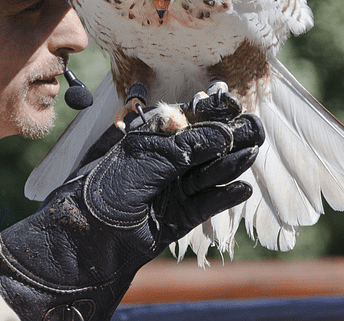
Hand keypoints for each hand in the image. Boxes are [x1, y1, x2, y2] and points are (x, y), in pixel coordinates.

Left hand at [0, 100, 263, 320]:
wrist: (89, 237)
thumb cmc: (109, 188)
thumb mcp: (150, 158)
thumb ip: (188, 145)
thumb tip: (223, 131)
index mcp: (155, 138)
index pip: (191, 119)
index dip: (213, 112)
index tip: (234, 106)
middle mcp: (168, 161)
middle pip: (208, 146)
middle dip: (231, 138)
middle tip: (254, 131)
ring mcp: (175, 188)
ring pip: (211, 173)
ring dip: (230, 163)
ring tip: (250, 154)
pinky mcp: (181, 216)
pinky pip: (208, 203)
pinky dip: (224, 196)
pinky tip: (241, 188)